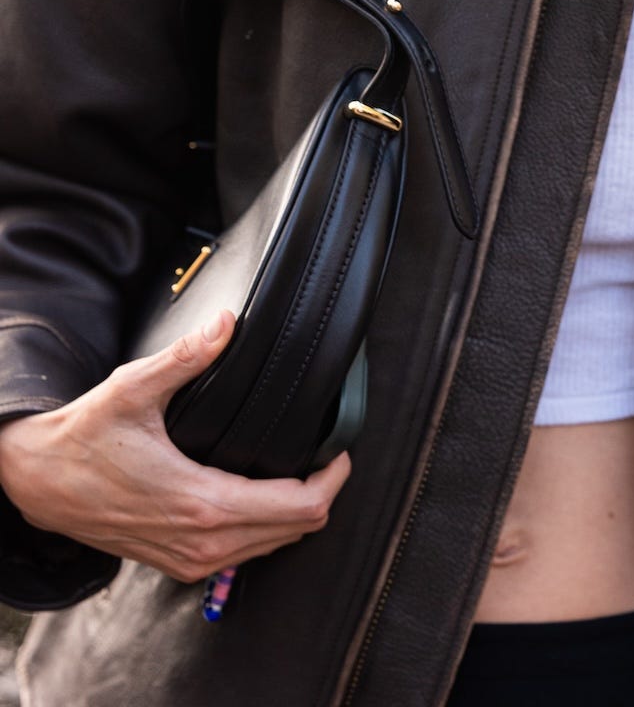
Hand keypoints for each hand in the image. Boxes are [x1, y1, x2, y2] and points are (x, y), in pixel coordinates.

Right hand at [0, 310, 349, 582]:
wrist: (37, 483)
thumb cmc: (83, 438)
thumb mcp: (133, 388)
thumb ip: (187, 356)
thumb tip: (227, 324)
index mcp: (202, 503)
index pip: (299, 507)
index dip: (333, 478)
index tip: (342, 449)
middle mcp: (202, 542)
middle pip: (297, 531)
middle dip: (322, 493)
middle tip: (329, 455)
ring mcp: (190, 559)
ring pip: (273, 547)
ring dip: (296, 512)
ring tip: (303, 469)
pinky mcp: (177, 562)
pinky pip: (245, 554)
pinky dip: (267, 527)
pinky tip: (264, 492)